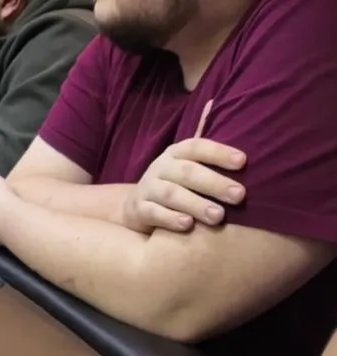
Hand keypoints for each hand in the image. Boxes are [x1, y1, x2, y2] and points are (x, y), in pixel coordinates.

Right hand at [122, 101, 245, 232]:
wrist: (138, 207)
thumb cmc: (175, 184)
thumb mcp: (188, 162)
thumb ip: (206, 145)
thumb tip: (216, 102)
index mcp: (176, 153)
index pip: (197, 147)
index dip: (219, 152)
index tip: (243, 162)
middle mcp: (160, 167)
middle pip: (188, 172)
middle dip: (215, 183)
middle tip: (240, 196)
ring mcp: (148, 188)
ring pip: (172, 194)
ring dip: (196, 204)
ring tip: (218, 217)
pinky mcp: (138, 209)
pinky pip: (154, 213)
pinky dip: (170, 219)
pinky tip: (188, 226)